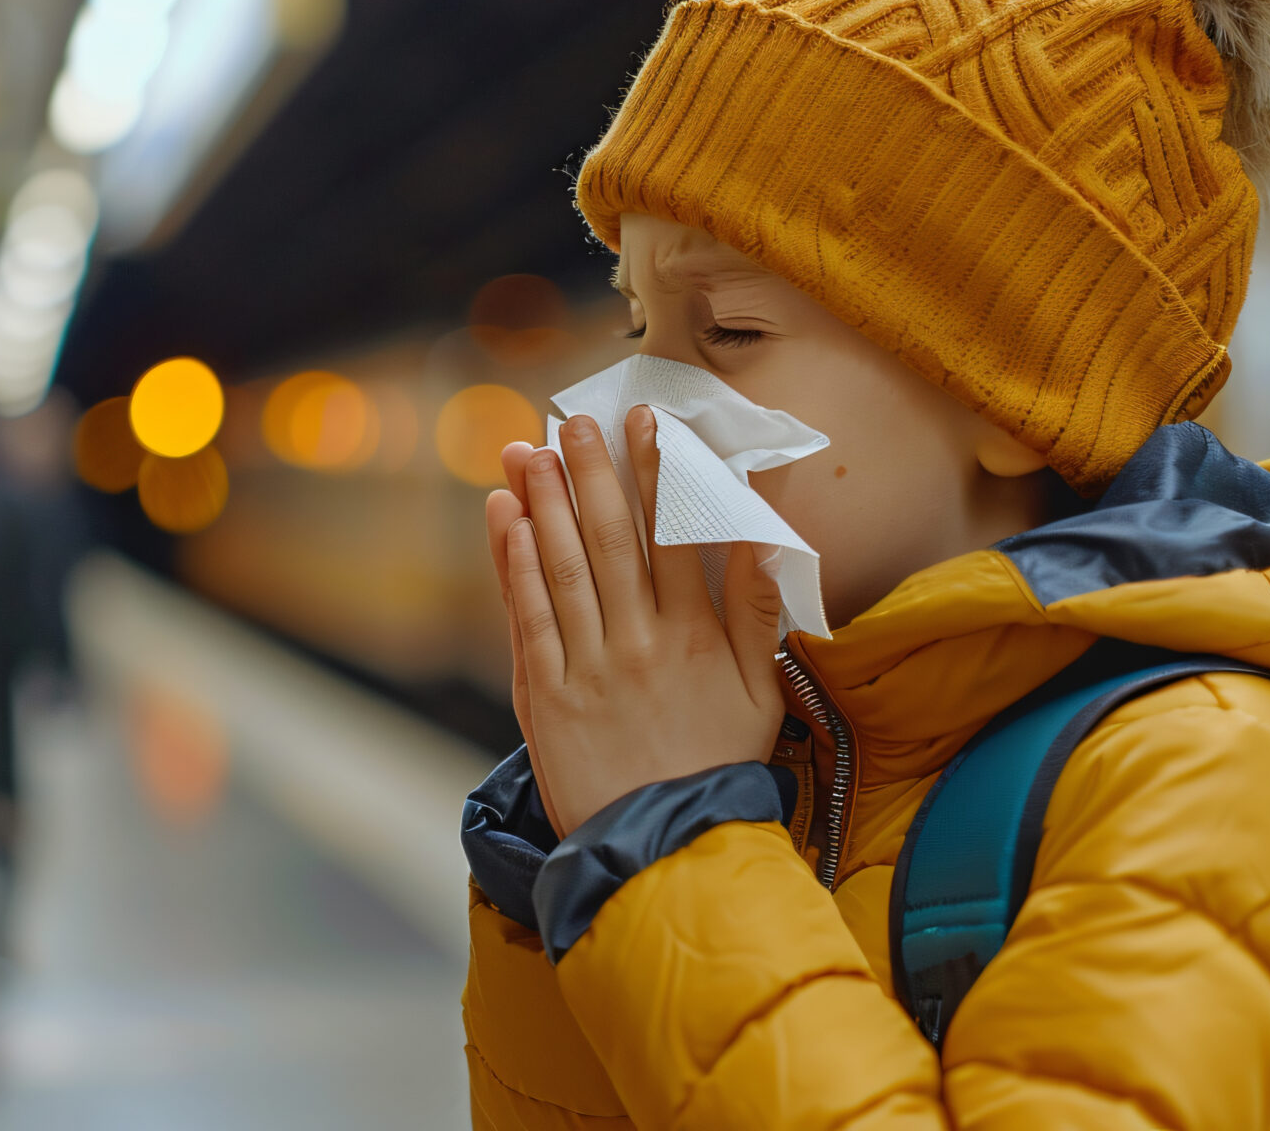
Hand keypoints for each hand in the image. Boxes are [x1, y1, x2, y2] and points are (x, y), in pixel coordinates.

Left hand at [483, 406, 787, 835]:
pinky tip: (505, 518)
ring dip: (544, 502)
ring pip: (564, 567)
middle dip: (593, 471)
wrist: (663, 851)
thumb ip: (757, 613)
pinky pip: (528, 616)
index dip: (658, 473)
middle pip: (612, 539)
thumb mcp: (761, 693)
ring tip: (529, 448)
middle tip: (575, 418)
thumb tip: (764, 541)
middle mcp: (639, 643)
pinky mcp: (546, 695)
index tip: (646, 422)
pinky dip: (513, 563)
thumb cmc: (716, 767)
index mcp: (694, 637)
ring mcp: (588, 668)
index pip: (674, 536)